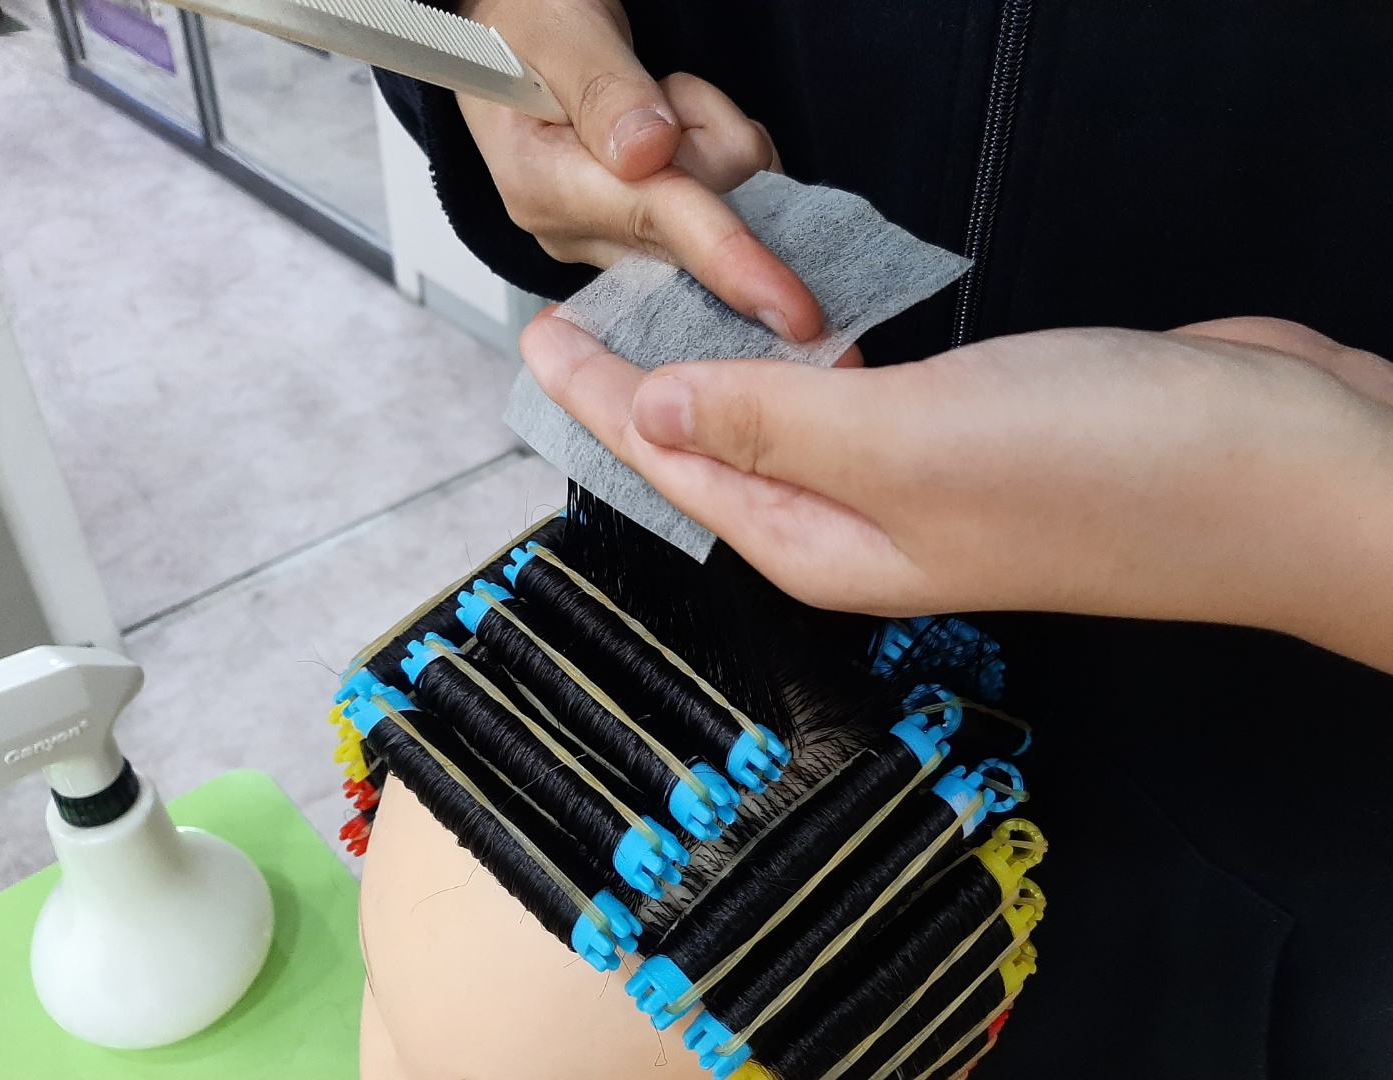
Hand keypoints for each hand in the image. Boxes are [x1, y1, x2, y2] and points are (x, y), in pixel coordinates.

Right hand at [452, 0, 821, 340]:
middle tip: (661, 86)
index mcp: (544, 187)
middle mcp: (581, 229)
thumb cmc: (526, 24)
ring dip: (710, 128)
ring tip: (652, 93)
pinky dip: (718, 143)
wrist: (514, 33)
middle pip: (708, 214)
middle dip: (709, 138)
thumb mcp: (555, 28)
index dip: (729, 258)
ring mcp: (618, 235)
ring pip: (732, 196)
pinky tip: (671, 122)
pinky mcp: (652, 231)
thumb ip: (602, 87)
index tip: (791, 311)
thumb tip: (647, 153)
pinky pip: (734, 192)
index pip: (655, 221)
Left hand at [519, 313, 1392, 672]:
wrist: (1286, 471)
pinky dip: (809, 347)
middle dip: (643, 383)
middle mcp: (860, 518)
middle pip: (715, 443)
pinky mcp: (975, 419)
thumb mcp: (910, 439)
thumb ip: (770, 423)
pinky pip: (853, 384)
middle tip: (584, 312)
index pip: (671, 464)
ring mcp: (918, 471)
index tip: (542, 333)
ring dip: (722, 360)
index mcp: (825, 542)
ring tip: (663, 302)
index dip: (597, 397)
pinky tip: (792, 316)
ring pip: (784, 411)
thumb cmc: (1112, 473)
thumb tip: (653, 406)